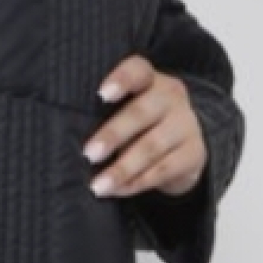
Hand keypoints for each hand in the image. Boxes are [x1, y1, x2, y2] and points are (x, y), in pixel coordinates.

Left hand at [81, 52, 207, 198]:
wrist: (184, 145)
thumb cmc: (140, 125)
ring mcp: (185, 125)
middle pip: (141, 113)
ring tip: (98, 185)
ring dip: (122, 168)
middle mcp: (170, 97)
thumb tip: (68, 136)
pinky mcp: (193, 154)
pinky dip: (136, 183)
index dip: (121, 80)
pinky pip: (163, 170)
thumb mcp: (126, 109)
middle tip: (89, 155)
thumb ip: (104, 114)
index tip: (101, 95)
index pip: (137, 70)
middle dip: (113, 135)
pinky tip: (116, 191)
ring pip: (151, 147)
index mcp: (149, 80)